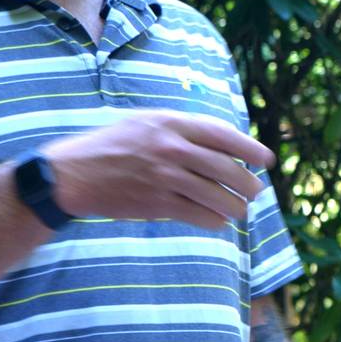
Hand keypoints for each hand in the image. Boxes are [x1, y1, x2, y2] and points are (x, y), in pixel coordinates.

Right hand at [42, 110, 273, 230]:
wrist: (74, 174)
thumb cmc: (112, 145)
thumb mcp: (145, 122)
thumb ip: (180, 128)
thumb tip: (222, 140)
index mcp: (170, 123)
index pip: (223, 135)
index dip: (250, 149)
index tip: (266, 160)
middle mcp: (171, 149)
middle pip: (227, 169)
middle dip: (249, 183)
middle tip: (256, 191)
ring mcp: (165, 178)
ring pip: (218, 196)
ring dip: (236, 206)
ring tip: (240, 208)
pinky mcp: (158, 204)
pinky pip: (199, 215)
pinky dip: (214, 219)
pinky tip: (217, 220)